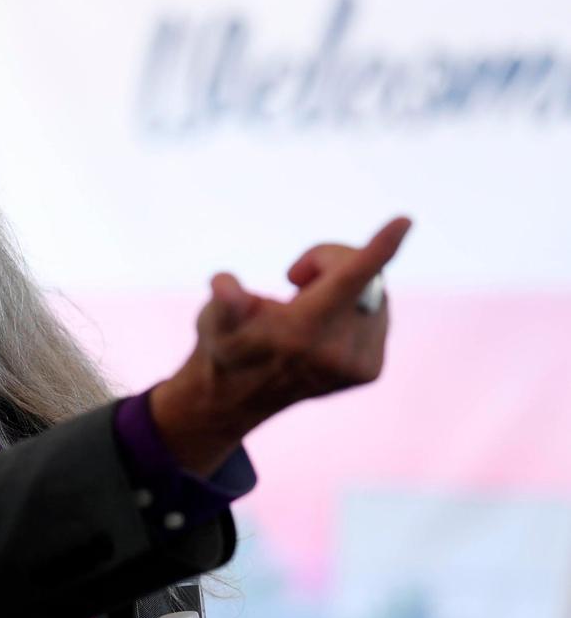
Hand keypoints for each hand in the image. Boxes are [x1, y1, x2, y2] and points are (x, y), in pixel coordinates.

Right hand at [150, 216, 413, 476]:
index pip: (351, 280)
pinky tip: (323, 326)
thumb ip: (224, 299)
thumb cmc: (224, 342)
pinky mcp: (370, 372)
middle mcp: (337, 352)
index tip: (405, 220)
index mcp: (302, 331)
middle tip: (294, 276)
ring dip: (344, 285)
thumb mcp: (213, 317)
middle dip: (332, 262)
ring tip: (303, 305)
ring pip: (375, 293)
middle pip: (363, 275)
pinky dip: (354, 307)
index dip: (378, 248)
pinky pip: (378, 314)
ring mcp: (358, 365)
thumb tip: (223, 287)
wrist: (236, 397)